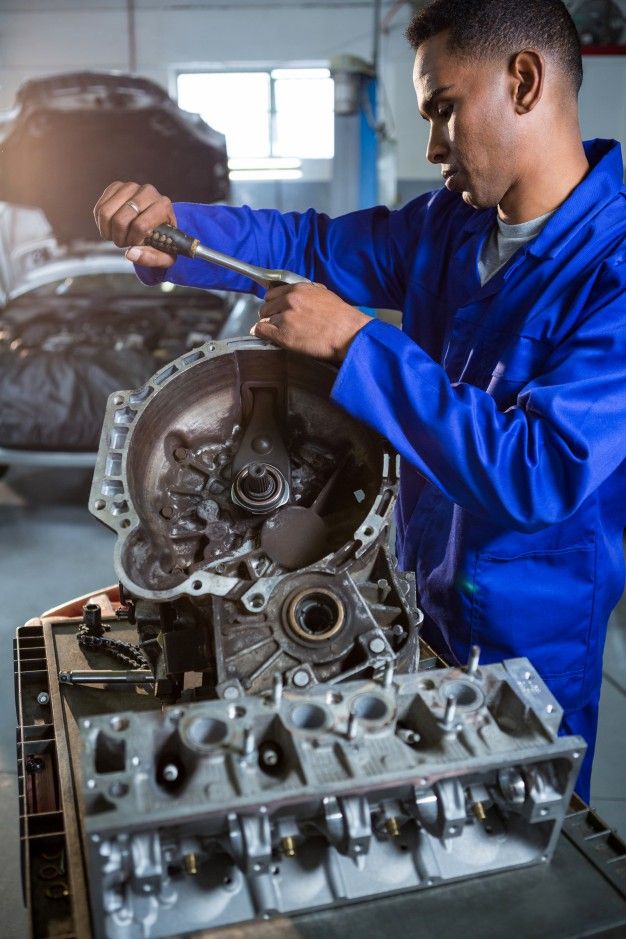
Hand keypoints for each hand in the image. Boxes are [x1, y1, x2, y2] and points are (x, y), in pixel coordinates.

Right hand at [93, 181, 176, 267]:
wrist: (157, 222)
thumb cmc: (162, 240)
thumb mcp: (165, 256)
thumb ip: (152, 258)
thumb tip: (130, 254)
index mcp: (163, 206)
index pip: (140, 226)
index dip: (133, 240)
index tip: (136, 244)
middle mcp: (148, 192)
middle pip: (120, 219)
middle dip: (119, 237)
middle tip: (124, 242)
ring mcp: (131, 187)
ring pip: (106, 212)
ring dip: (108, 231)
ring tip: (117, 236)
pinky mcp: (116, 187)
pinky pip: (99, 208)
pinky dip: (101, 223)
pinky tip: (111, 228)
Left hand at [251, 282, 369, 360]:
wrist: (349, 334)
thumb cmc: (341, 318)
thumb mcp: (323, 295)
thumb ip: (306, 293)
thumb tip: (293, 297)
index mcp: (299, 289)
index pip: (272, 294)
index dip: (274, 304)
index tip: (277, 311)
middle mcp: (289, 300)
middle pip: (266, 307)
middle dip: (271, 316)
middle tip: (281, 325)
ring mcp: (285, 317)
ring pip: (264, 320)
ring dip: (271, 327)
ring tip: (285, 334)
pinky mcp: (283, 334)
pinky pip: (262, 331)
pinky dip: (265, 335)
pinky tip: (275, 339)